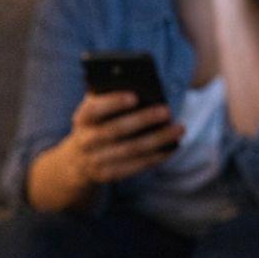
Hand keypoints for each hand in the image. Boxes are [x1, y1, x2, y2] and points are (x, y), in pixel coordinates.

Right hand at [58, 91, 183, 184]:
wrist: (78, 160)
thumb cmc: (97, 123)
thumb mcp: (96, 108)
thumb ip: (109, 94)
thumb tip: (137, 82)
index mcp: (82, 118)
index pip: (94, 109)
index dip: (113, 103)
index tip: (135, 96)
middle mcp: (85, 140)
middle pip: (115, 130)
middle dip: (142, 120)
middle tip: (166, 110)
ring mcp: (95, 161)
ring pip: (130, 150)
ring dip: (157, 140)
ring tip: (179, 128)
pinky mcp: (107, 175)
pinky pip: (135, 166)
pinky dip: (156, 157)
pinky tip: (172, 147)